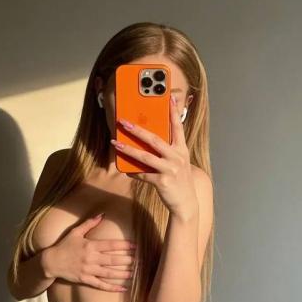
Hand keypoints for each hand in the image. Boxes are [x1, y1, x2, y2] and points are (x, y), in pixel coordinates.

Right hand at [42, 214, 136, 291]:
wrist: (50, 262)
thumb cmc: (64, 245)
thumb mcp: (75, 232)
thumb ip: (89, 223)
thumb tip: (102, 214)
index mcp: (90, 246)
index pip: (110, 245)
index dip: (124, 246)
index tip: (136, 246)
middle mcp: (90, 258)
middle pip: (112, 260)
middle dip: (127, 260)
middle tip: (140, 261)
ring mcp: (88, 270)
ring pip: (109, 273)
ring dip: (122, 274)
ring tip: (134, 274)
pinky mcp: (85, 280)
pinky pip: (101, 285)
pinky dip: (112, 287)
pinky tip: (123, 288)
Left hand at [111, 94, 197, 216]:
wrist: (186, 204)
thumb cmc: (179, 180)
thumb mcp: (178, 162)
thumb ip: (168, 150)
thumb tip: (148, 139)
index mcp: (182, 150)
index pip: (178, 127)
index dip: (174, 112)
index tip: (170, 98)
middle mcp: (177, 157)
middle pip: (155, 140)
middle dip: (138, 130)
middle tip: (124, 122)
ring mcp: (170, 169)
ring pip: (145, 157)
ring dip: (128, 149)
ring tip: (115, 143)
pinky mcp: (163, 182)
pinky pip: (143, 175)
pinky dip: (133, 172)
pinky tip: (125, 170)